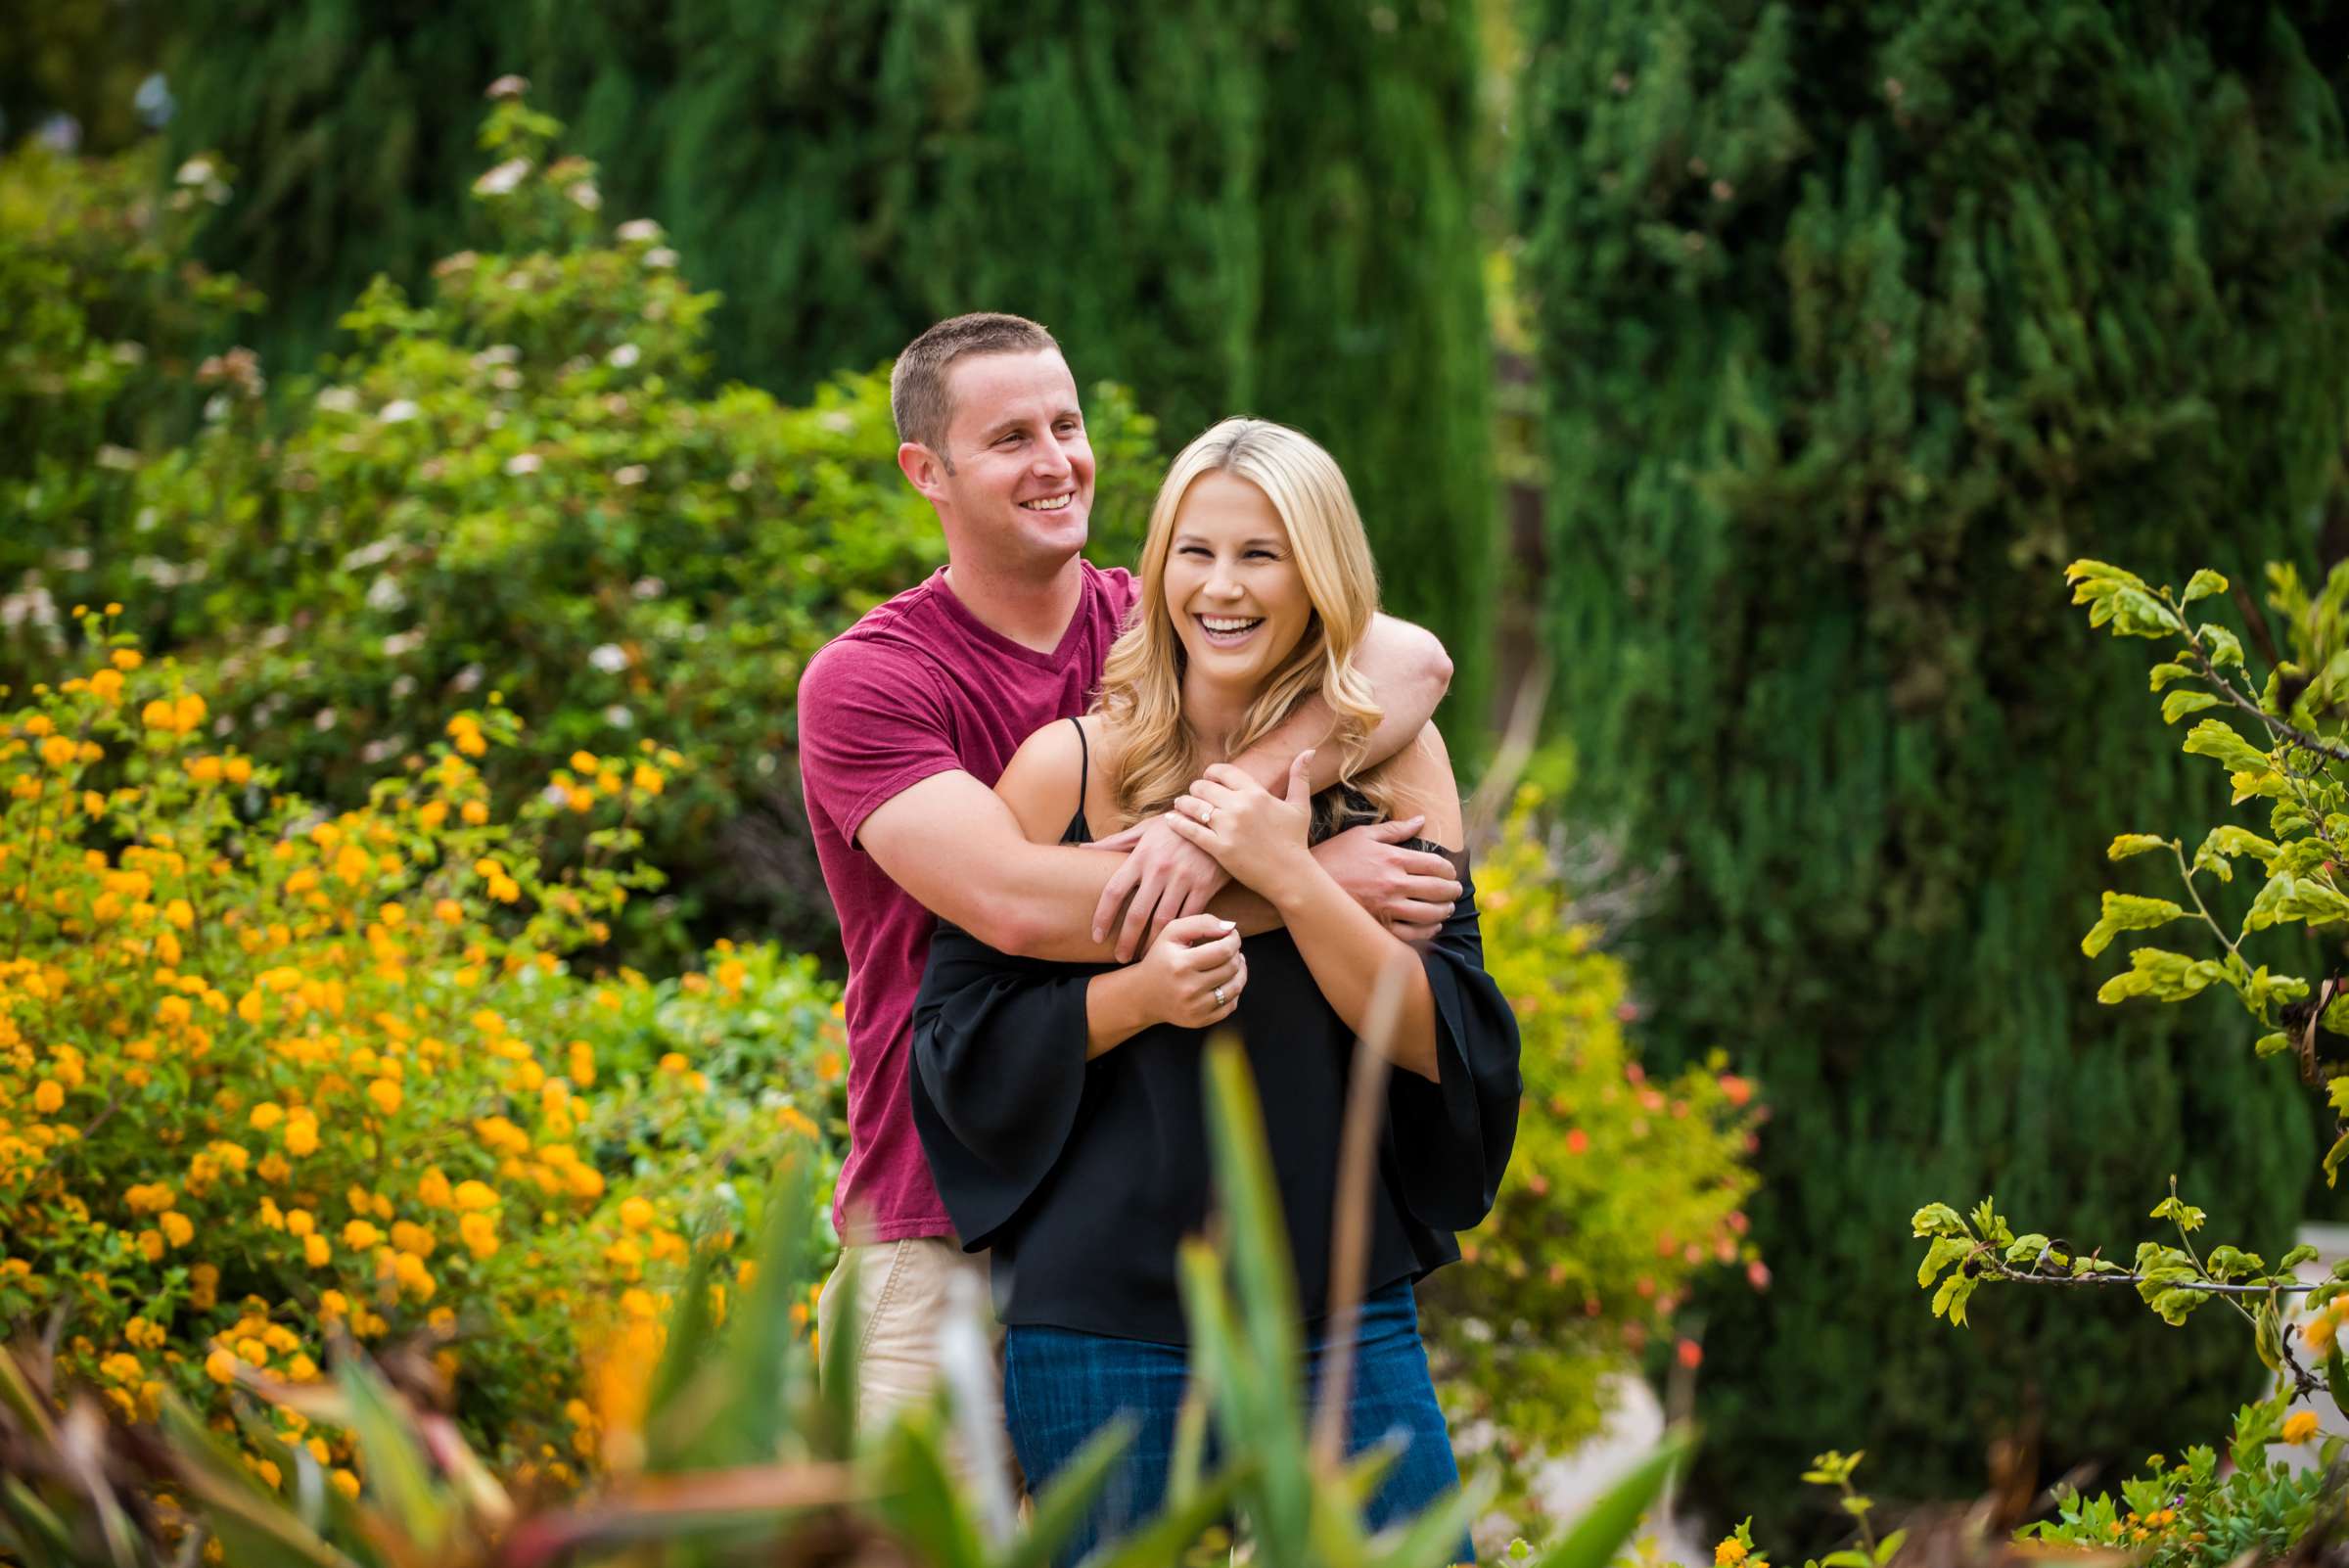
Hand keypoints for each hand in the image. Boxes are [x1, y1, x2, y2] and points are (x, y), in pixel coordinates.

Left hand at [1087, 813, 1232, 961]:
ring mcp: (1183, 878)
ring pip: (1163, 921)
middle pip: (1136, 913)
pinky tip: (1175, 945)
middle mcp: (1159, 869)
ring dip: (1152, 944)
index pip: (1114, 891)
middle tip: (1121, 958)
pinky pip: (1189, 917)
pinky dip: (1181, 934)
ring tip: (1145, 957)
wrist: (1218, 820)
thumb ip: (1116, 842)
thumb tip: (1082, 847)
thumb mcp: (1147, 828)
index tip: (1097, 935)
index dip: (1102, 917)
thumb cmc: (1178, 825)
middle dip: (1126, 940)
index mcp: (1141, 856)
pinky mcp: (1204, 886)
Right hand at [1134, 913, 1248, 1027]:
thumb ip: (1202, 922)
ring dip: (1240, 971)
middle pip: (1232, 967)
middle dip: (1236, 954)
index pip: (1224, 950)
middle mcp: (1188, 989)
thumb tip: (1230, 927)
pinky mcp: (1200, 1020)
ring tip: (1232, 963)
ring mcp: (1195, 1008)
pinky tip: (1225, 981)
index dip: (1234, 939)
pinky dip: (1233, 991)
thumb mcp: (1172, 933)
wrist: (1143, 995)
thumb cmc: (1161, 958)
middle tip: (1229, 949)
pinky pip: (1231, 1005)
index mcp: (1181, 964)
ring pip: (1236, 986)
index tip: (1232, 935)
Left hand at [1166, 751, 1319, 903]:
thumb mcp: (1300, 806)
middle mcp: (1241, 806)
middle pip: (1204, 787)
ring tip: (1179, 805)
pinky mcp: (1220, 848)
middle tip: (1192, 795)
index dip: (1211, 773)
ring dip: (1183, 804)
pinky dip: (1177, 823)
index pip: (1224, 772)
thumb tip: (1309, 751)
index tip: (1207, 778)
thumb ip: (1300, 776)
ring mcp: (1229, 828)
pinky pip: (1191, 830)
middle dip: (1196, 789)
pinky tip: (1169, 820)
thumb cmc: (1296, 841)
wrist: (1292, 876)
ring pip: (1194, 806)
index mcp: (1257, 793)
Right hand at [1312, 817, 1461, 944]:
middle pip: (1437, 889)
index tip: (1451, 872)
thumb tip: (1421, 820)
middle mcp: (1394, 883)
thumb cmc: (1335, 854)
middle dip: (1452, 891)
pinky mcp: (1379, 924)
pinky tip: (1432, 927)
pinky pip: (1411, 933)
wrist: (1307, 882)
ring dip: (1444, 911)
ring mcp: (1387, 906)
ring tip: (1447, 909)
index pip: (1435, 865)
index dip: (1449, 869)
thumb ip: (1395, 829)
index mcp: (1393, 859)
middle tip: (1456, 891)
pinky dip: (1427, 931)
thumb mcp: (1363, 835)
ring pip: (1429, 913)